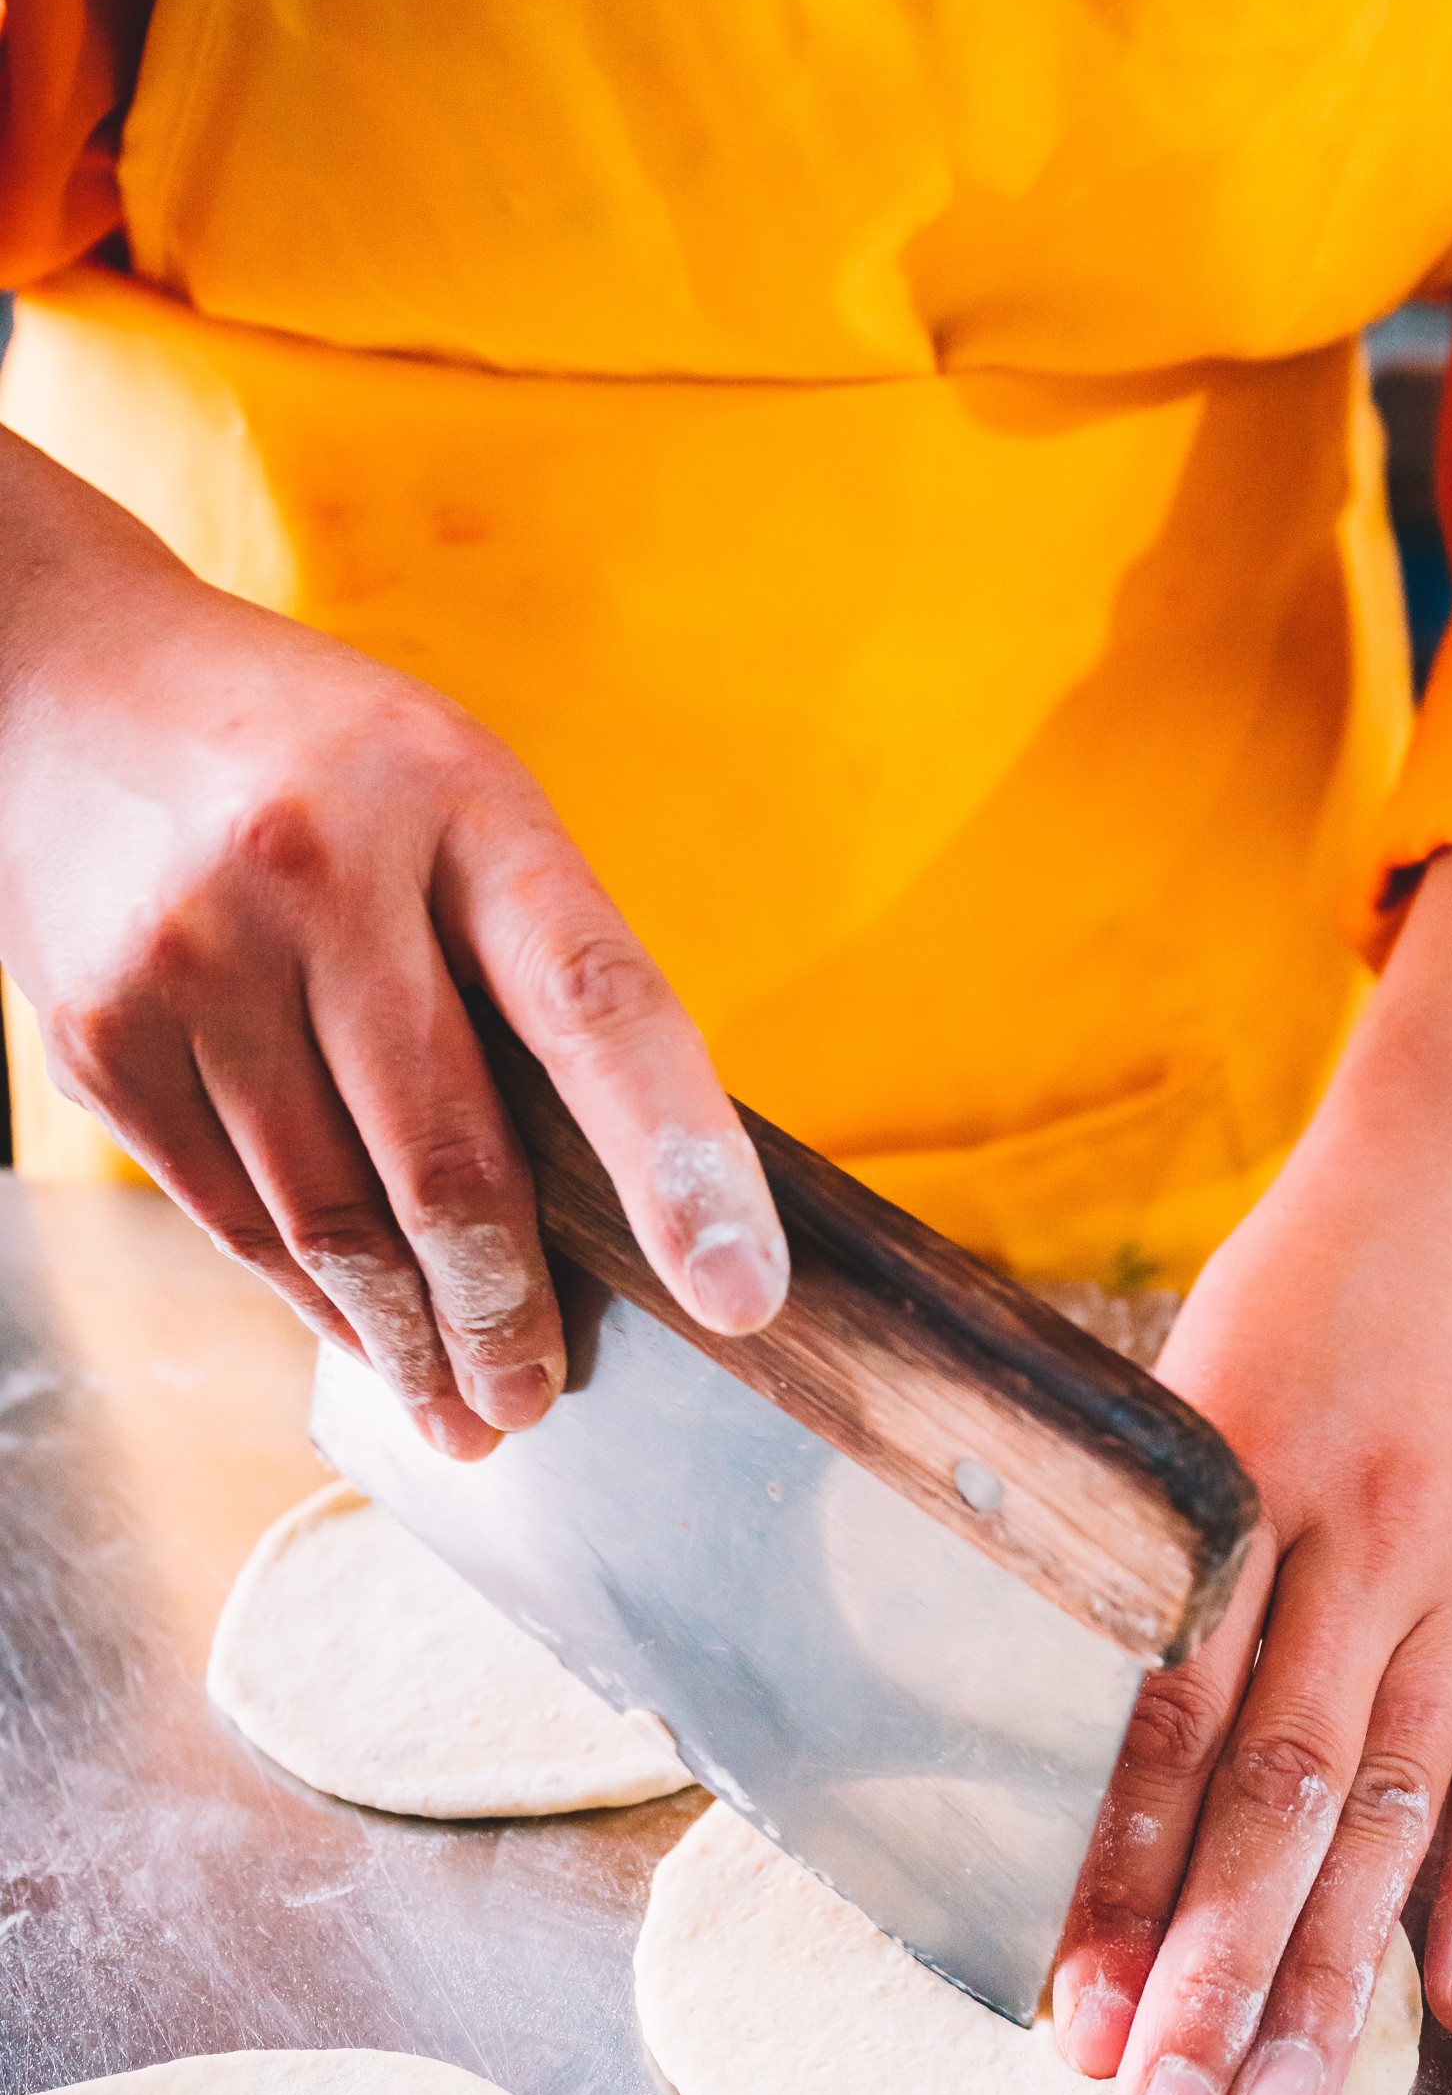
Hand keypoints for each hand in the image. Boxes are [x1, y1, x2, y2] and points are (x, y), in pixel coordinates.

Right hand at [0, 428, 787, 1453]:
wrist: (67, 687)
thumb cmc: (326, 767)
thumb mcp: (462, 797)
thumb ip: (538, 957)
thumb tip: (633, 1189)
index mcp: (463, 804)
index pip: (600, 1008)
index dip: (680, 1166)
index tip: (740, 1295)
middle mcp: (323, 877)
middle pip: (448, 1158)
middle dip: (508, 1311)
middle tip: (542, 1395)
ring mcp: (198, 961)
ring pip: (332, 1218)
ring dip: (411, 1340)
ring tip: (467, 1407)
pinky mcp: (104, 1040)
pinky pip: (232, 1218)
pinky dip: (310, 1299)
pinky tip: (362, 1339)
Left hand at [1052, 845, 1451, 2094]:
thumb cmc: (1281, 1305)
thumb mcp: (1174, 1400)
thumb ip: (1131, 1566)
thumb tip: (1043, 1755)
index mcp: (1237, 1485)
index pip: (1166, 1716)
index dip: (1119, 1874)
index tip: (1072, 2012)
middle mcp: (1364, 1543)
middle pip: (1280, 1791)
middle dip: (1215, 1973)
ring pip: (1395, 1806)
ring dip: (1340, 1973)